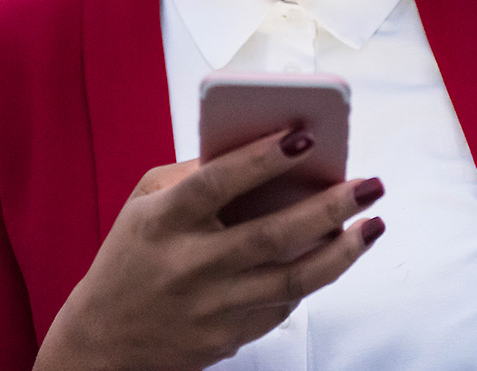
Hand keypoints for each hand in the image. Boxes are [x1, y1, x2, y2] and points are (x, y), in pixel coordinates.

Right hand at [34, 128, 384, 370]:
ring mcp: (211, 307)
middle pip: (270, 235)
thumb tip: (257, 151)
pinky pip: (283, 305)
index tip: (304, 136)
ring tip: (373, 225)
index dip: (260, 158)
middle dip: (328, 207)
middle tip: (369, 184)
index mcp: (163, 222)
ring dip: (342, 252)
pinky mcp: (228, 338)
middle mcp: (189, 265)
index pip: (216, 184)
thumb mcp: (143, 204)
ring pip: (292, 279)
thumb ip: (192, 175)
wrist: (104, 341)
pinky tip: (335, 255)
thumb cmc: (131, 257)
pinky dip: (313, 277)